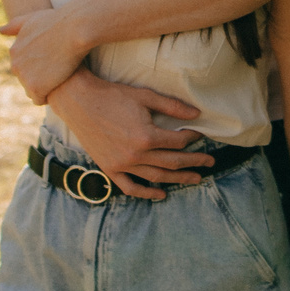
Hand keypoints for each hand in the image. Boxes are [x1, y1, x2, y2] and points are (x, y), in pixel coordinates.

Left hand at [0, 7, 89, 103]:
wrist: (74, 30)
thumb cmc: (57, 21)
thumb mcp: (32, 19)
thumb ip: (15, 26)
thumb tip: (0, 30)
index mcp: (14, 51)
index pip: (23, 67)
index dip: (39, 66)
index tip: (52, 61)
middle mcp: (15, 65)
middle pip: (26, 80)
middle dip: (40, 78)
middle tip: (58, 70)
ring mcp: (24, 77)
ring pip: (32, 91)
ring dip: (44, 88)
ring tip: (59, 79)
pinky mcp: (36, 87)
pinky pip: (39, 100)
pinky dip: (48, 97)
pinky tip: (59, 87)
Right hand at [44, 72, 212, 201]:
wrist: (79, 101)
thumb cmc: (112, 95)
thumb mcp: (145, 96)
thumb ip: (172, 106)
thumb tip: (197, 114)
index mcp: (146, 136)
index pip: (179, 141)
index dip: (193, 138)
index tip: (199, 134)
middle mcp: (136, 154)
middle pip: (173, 162)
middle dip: (194, 162)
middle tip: (210, 163)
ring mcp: (122, 164)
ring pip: (157, 177)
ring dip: (178, 179)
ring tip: (195, 179)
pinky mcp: (110, 169)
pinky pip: (130, 187)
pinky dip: (146, 193)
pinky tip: (161, 194)